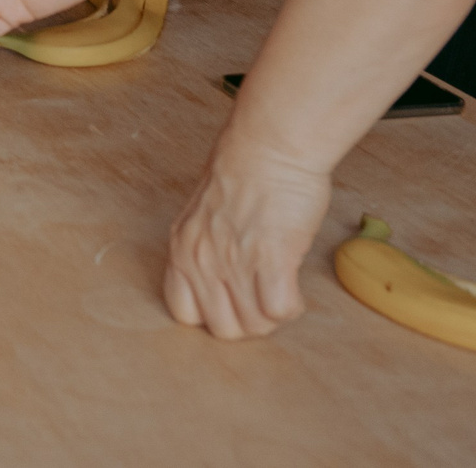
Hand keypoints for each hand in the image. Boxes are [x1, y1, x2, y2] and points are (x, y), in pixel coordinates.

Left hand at [162, 133, 336, 338]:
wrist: (270, 145)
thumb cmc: (244, 170)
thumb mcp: (204, 213)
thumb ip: (206, 246)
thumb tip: (222, 278)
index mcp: (181, 248)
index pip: (182, 312)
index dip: (211, 313)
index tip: (231, 300)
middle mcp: (201, 261)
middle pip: (223, 328)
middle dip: (248, 320)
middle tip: (263, 295)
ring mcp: (233, 263)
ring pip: (254, 326)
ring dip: (272, 315)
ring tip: (280, 287)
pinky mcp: (270, 261)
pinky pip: (279, 311)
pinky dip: (291, 306)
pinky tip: (294, 286)